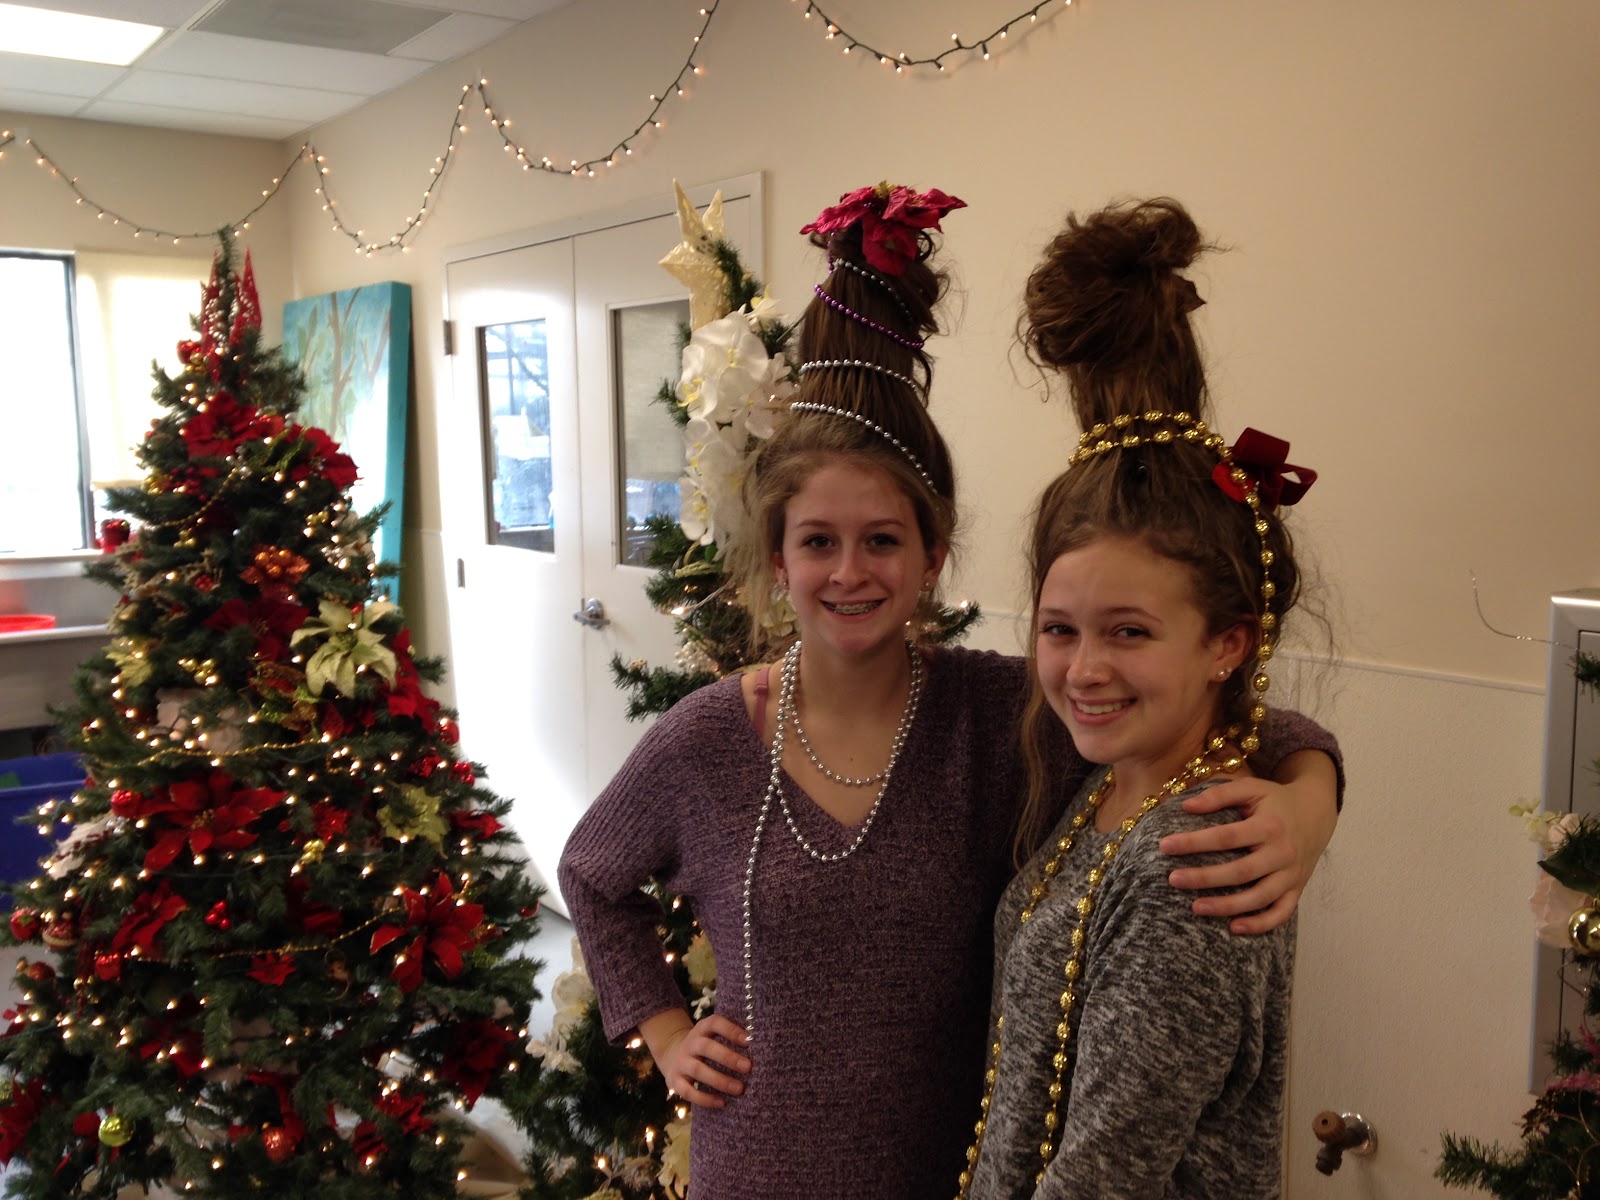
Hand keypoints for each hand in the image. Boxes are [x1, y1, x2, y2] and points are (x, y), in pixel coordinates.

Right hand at [649, 1013, 750, 1108]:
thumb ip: (731, 1038)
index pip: (714, 1023)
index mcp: (702, 1029)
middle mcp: (690, 1043)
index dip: (731, 1030)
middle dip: (728, 1057)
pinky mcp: (675, 1081)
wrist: (672, 1055)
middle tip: (748, 1067)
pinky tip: (722, 1102)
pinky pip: (688, 1091)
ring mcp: (681, 1062)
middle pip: (707, 1047)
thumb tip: (762, 1046)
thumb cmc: (706, 1047)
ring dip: (720, 1080)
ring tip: (740, 1089)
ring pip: (697, 1070)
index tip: (749, 1041)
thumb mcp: (713, 1036)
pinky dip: (705, 1099)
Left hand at [1159, 754, 1337, 934]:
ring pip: (1260, 898)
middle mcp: (1282, 853)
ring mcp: (1291, 875)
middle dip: (1205, 878)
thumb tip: (1186, 806)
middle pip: (1241, 872)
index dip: (1194, 842)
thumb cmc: (1275, 800)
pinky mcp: (1297, 889)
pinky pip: (1281, 913)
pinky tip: (1233, 928)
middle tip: (1173, 879)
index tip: (1164, 846)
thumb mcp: (1251, 788)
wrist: (1316, 813)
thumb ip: (1219, 794)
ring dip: (1227, 906)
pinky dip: (1260, 924)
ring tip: (1195, 907)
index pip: (1226, 837)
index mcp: (1269, 826)